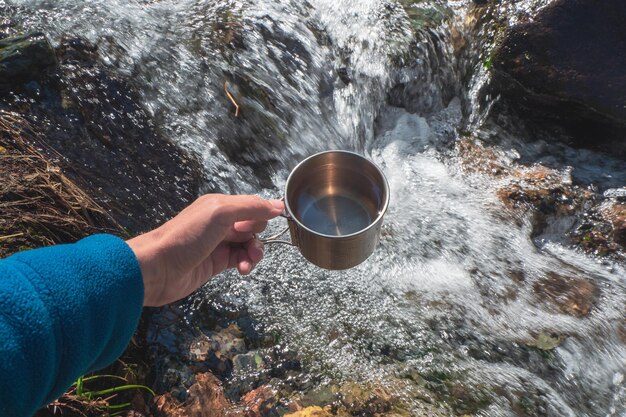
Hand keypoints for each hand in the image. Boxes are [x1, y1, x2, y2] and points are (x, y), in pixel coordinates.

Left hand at [127, 194, 283, 306]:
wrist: (158, 268)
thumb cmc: (184, 237)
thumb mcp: (220, 213)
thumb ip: (250, 207)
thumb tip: (278, 205)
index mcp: (220, 205)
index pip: (252, 206)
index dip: (259, 216)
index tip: (252, 227)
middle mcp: (220, 222)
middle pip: (253, 226)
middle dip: (258, 235)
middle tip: (247, 243)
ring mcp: (218, 243)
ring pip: (249, 244)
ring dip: (254, 253)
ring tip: (248, 261)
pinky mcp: (216, 262)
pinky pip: (241, 259)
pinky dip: (246, 264)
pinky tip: (242, 269)